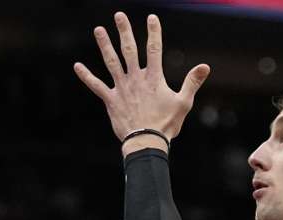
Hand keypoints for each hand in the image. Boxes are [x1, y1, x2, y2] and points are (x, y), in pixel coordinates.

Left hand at [73, 12, 209, 144]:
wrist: (146, 142)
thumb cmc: (167, 124)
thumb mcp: (184, 103)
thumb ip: (192, 82)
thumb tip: (205, 66)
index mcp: (154, 78)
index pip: (154, 49)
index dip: (154, 32)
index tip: (152, 17)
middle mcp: (136, 79)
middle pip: (129, 50)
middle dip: (124, 31)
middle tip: (119, 15)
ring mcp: (121, 88)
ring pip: (111, 62)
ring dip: (104, 45)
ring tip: (99, 30)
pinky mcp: (111, 100)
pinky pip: (96, 86)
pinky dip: (86, 76)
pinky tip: (77, 66)